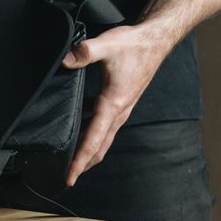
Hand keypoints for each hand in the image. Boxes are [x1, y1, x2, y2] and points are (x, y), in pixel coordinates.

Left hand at [60, 23, 176, 185]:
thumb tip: (65, 60)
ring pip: (103, 138)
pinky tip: (78, 127)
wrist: (155, 42)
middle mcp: (119, 112)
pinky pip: (104, 125)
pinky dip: (92, 133)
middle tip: (66, 177)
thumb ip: (85, 52)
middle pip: (99, 147)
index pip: (93, 140)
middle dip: (83, 164)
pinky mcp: (121, 102)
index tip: (69, 178)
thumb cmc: (134, 45)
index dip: (79, 161)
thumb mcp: (107, 45)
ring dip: (88, 150)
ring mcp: (122, 109)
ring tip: (70, 157)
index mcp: (113, 104)